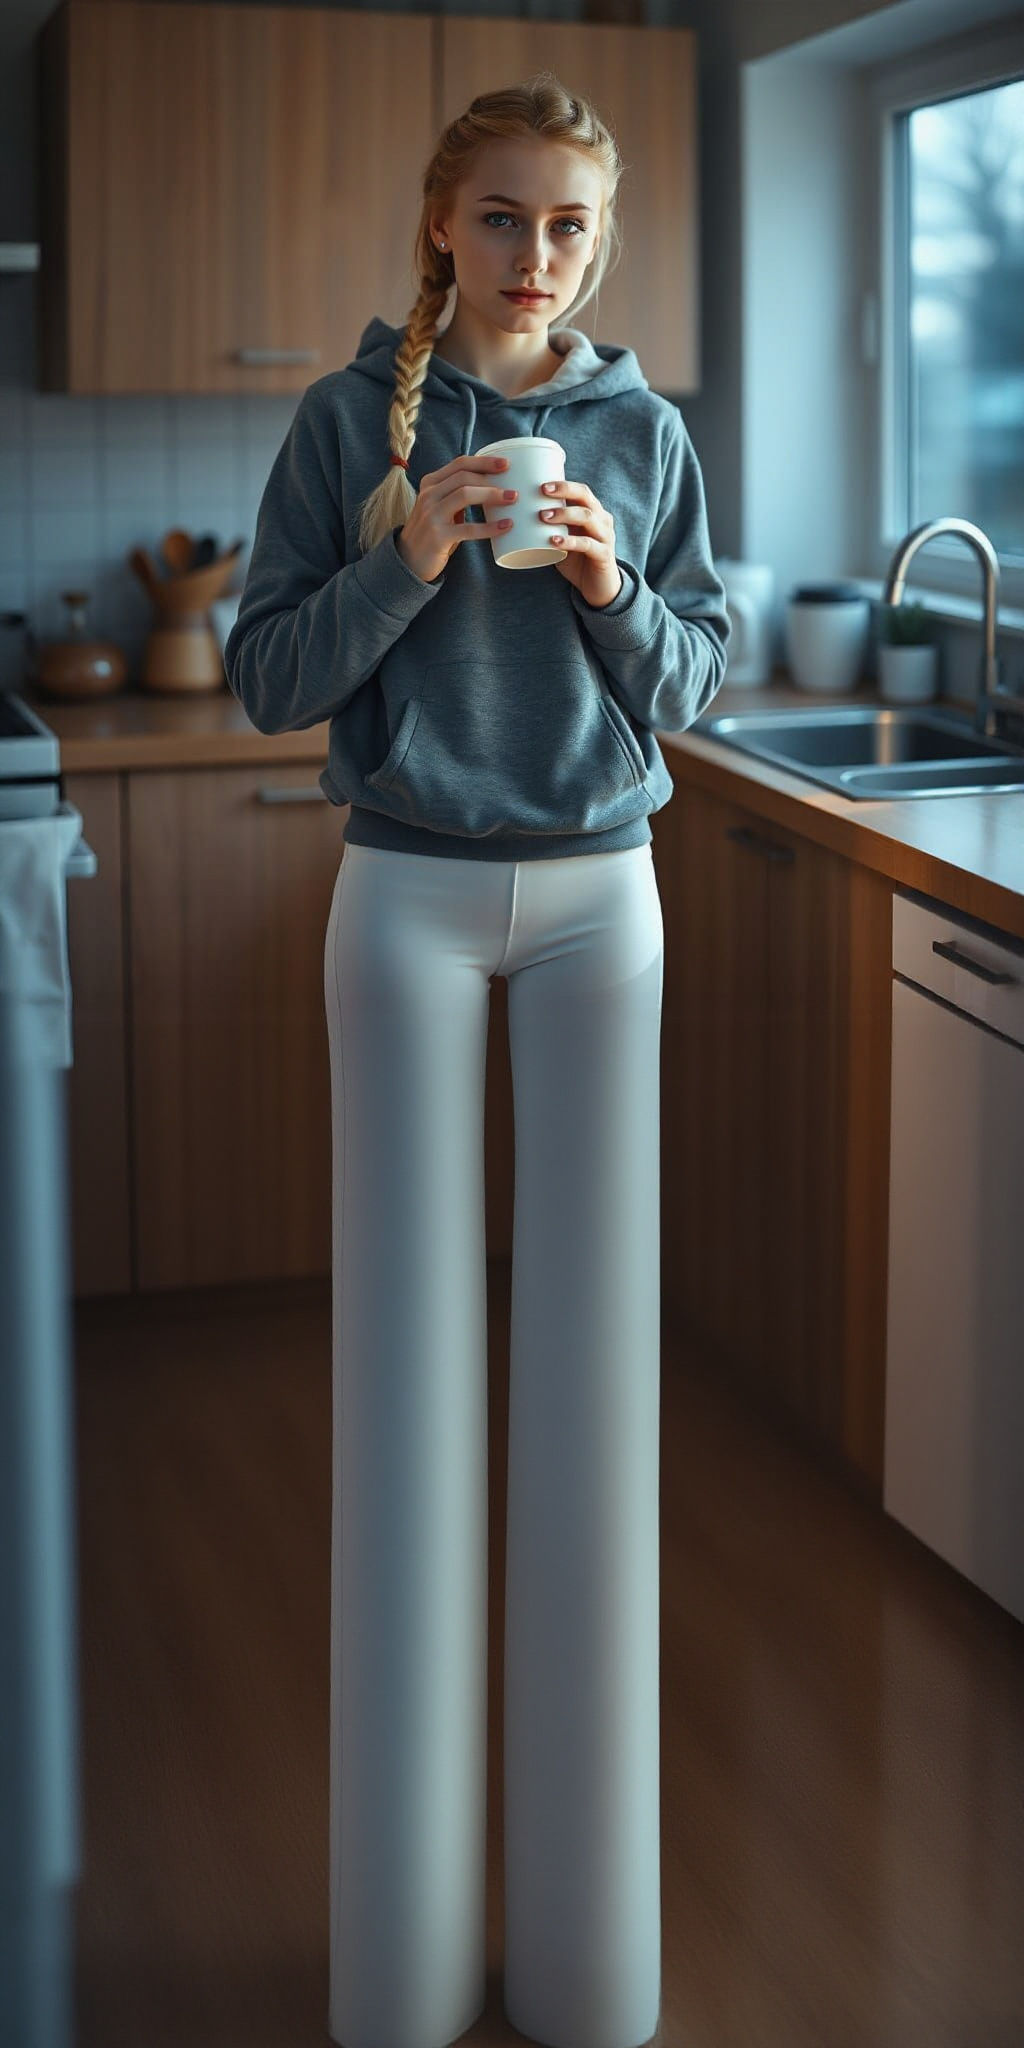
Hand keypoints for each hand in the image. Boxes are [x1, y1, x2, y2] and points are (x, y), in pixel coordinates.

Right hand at [395, 454, 518, 583]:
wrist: (408, 561)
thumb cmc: (431, 532)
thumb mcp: (440, 507)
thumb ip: (457, 495)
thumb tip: (492, 486)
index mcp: (431, 483)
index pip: (460, 464)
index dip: (484, 462)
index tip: (506, 464)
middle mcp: (429, 495)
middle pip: (464, 477)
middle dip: (491, 478)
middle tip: (513, 487)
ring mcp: (432, 515)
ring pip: (465, 495)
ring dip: (491, 495)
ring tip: (512, 500)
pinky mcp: (438, 536)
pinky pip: (468, 528)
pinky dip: (490, 527)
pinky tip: (505, 526)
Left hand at [539, 478, 623, 608]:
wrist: (598, 588)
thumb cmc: (576, 560)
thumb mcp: (563, 539)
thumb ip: (550, 527)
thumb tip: (517, 516)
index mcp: (594, 512)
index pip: (581, 491)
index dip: (563, 485)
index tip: (541, 485)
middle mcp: (602, 520)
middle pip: (585, 498)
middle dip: (564, 491)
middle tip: (541, 493)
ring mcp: (605, 537)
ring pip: (587, 517)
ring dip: (564, 514)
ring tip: (543, 516)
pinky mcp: (604, 555)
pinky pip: (587, 544)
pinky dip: (570, 541)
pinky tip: (555, 541)